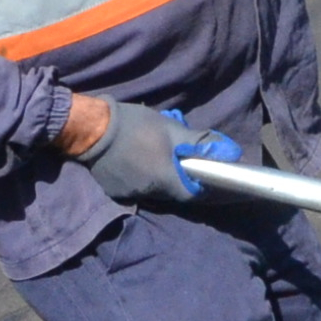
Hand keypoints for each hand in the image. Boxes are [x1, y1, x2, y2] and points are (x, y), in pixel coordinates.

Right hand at [73, 100, 240, 204]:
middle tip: (184, 159)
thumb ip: (199, 143)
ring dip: (162, 176)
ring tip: (159, 155)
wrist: (90, 127)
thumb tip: (230, 152)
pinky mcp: (115, 191)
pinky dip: (144, 177)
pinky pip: (138, 188)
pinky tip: (141, 160)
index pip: (193, 195)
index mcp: (163, 180)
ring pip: (155, 190)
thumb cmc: (134, 126)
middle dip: (182, 177)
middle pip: (174, 192)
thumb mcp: (170, 128)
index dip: (205, 188)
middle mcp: (148, 194)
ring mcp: (129, 194)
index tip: (211, 177)